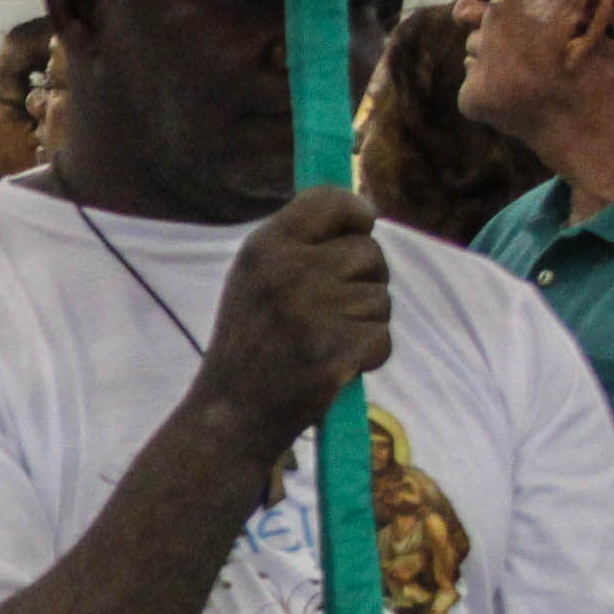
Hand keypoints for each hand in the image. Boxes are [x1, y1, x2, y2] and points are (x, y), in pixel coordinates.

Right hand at [192, 191, 393, 451]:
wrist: (231, 413)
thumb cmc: (250, 343)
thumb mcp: (255, 278)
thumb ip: (300, 242)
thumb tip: (364, 209)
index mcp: (265, 246)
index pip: (331, 200)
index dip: (357, 213)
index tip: (361, 228)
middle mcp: (287, 271)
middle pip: (369, 252)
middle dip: (366, 280)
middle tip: (335, 308)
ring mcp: (310, 312)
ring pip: (380, 298)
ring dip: (365, 323)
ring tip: (326, 340)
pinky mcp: (333, 352)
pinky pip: (382, 338)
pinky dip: (368, 356)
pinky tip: (336, 365)